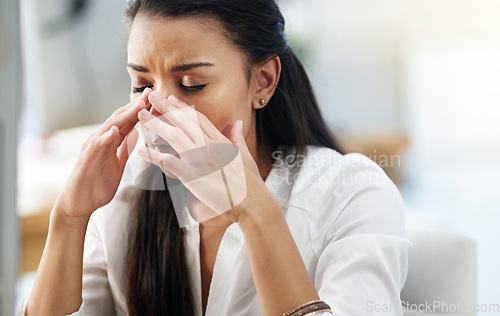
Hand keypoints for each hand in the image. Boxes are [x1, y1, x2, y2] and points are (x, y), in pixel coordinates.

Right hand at [54, 89, 150, 221]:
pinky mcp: (85, 159)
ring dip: (124, 116)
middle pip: (120, 118)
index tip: (158, 100)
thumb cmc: (97, 184)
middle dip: (136, 106)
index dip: (143, 110)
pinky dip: (105, 137)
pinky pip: (96, 146)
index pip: (129, 121)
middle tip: (151, 93)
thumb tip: (136, 133)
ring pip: (110, 127)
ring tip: (139, 105)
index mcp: (111, 141)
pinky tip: (115, 131)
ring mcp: (92, 147)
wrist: (78, 204)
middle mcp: (101, 139)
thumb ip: (125, 148)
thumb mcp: (117, 163)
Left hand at [136, 91, 277, 223]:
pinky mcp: (191, 175)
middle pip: (183, 121)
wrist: (250, 201)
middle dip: (166, 107)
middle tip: (152, 97)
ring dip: (156, 124)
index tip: (172, 99)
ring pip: (173, 135)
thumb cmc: (250, 182)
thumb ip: (237, 138)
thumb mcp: (245, 155)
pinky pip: (166, 162)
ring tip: (142, 116)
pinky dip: (152, 156)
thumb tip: (238, 123)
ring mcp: (198, 159)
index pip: (198, 118)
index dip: (183, 108)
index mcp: (220, 140)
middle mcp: (208, 145)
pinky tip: (140, 150)